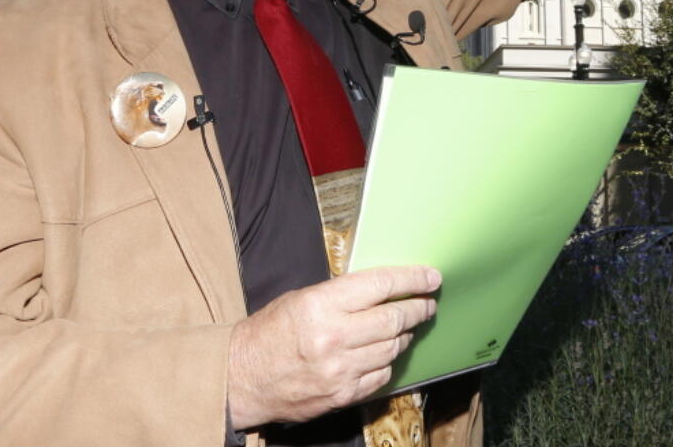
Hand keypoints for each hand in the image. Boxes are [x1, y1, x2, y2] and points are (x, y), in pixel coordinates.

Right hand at [225, 265, 440, 428]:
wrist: (241, 378)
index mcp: (321, 305)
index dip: (412, 279)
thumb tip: (384, 289)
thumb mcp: (301, 299)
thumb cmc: (270, 332)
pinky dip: (388, 362)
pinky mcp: (342, 395)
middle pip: (394, 319)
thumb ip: (342, 295)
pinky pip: (381, 376)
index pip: (380, 285)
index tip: (431, 276)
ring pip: (392, 348)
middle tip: (428, 303)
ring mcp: (340, 370)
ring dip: (404, 335)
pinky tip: (385, 353)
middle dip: (418, 309)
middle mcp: (333, 337)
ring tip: (406, 327)